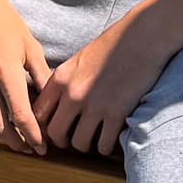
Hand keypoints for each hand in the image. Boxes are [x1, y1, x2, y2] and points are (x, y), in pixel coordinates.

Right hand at [0, 0, 48, 152]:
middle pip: (1, 127)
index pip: (21, 115)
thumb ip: (42, 76)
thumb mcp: (30, 46)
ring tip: (14, 141)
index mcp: (6, 71)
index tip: (42, 146)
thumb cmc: (5, 23)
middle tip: (30, 148)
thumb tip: (55, 101)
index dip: (33, 135)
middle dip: (18, 143)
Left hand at [37, 16, 167, 156]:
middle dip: (64, 140)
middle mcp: (73, 94)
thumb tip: (57, 105)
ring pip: (79, 144)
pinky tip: (111, 137)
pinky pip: (104, 145)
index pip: (38, 113)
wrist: (143, 36)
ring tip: (96, 137)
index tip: (56, 128)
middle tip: (75, 137)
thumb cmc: (114, 44)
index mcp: (60, 78)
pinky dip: (107, 146)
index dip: (44, 126)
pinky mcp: (116, 113)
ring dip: (87, 145)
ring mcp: (94, 105)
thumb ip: (65, 82)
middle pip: (55, 134)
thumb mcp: (79, 60)